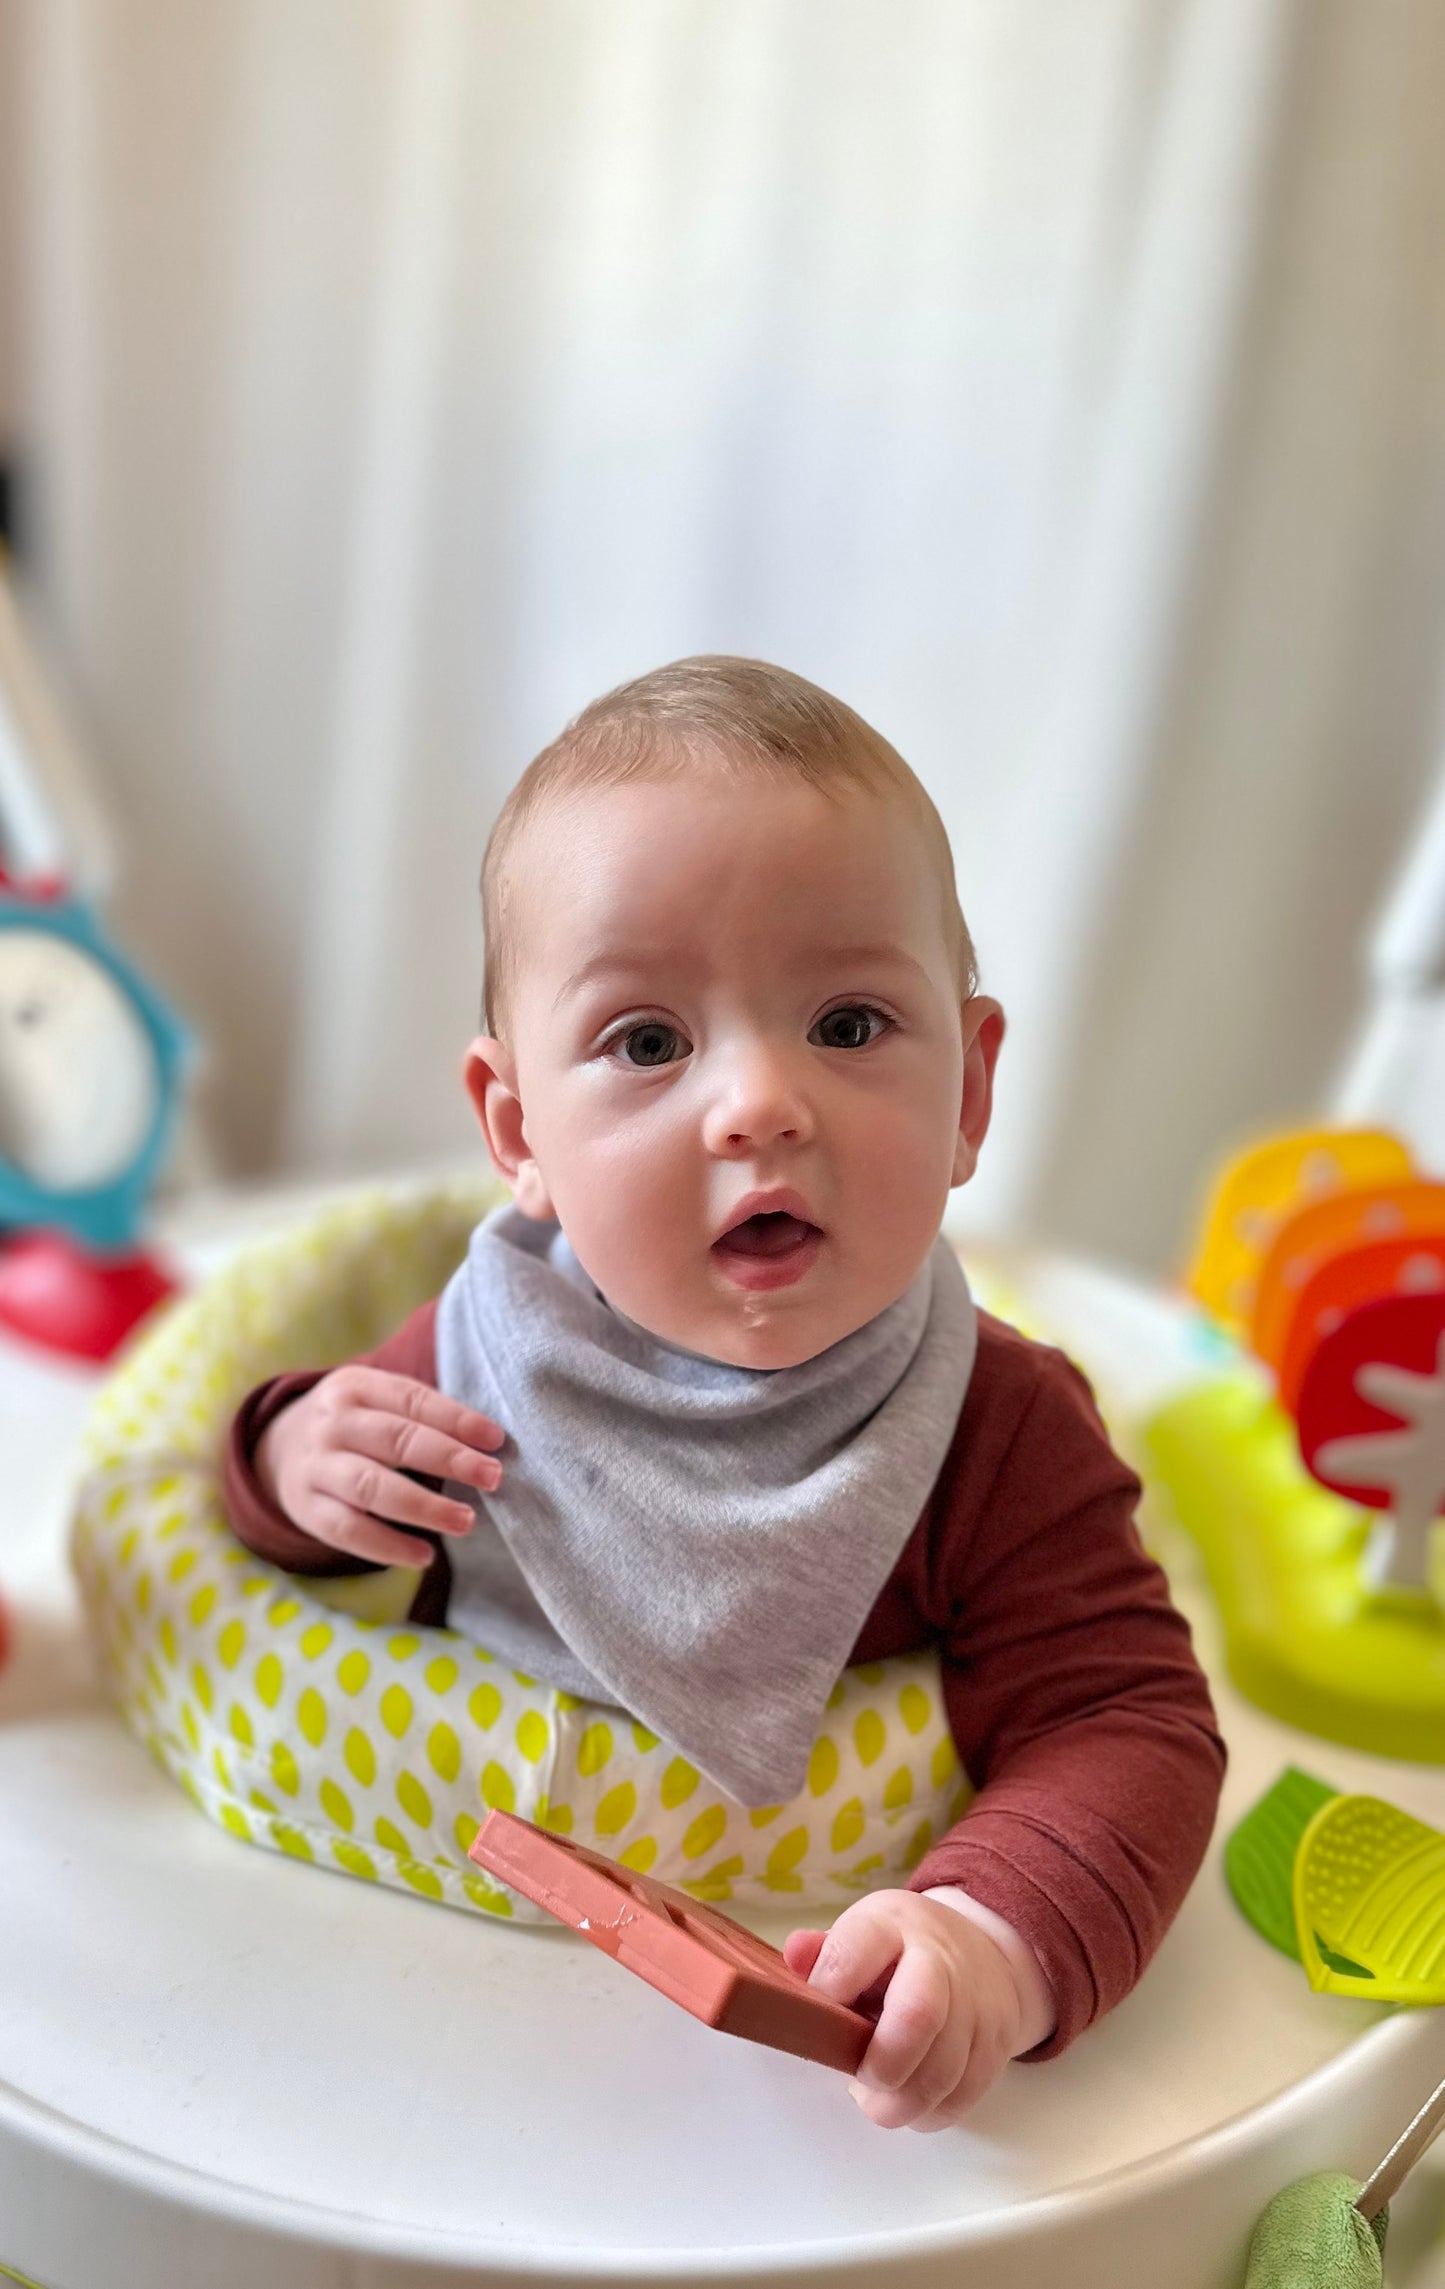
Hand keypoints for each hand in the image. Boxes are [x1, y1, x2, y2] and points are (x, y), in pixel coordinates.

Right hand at [255, 1366, 504, 1568]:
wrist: (276, 1448)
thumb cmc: (354, 1425)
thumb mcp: (375, 1400)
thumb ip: (422, 1415)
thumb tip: (489, 1444)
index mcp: (355, 1386)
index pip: (412, 1399)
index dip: (457, 1419)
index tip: (496, 1440)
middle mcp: (332, 1424)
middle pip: (395, 1440)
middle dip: (449, 1459)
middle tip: (493, 1477)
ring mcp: (316, 1467)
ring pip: (371, 1487)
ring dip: (424, 1506)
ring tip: (466, 1520)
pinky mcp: (306, 1509)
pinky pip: (348, 1530)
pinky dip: (388, 1546)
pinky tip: (424, 1556)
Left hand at [783, 1889, 1047, 2129]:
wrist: (987, 1955)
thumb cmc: (906, 1951)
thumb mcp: (867, 1932)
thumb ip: (826, 1950)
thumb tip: (795, 1955)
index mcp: (894, 1926)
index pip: (858, 1949)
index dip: (831, 1988)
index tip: (817, 2019)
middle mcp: (941, 1962)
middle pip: (917, 2016)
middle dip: (880, 2064)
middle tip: (860, 2079)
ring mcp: (976, 2008)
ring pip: (941, 2073)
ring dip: (899, 2103)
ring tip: (876, 2098)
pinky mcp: (994, 2050)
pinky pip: (960, 2099)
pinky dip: (927, 2113)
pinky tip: (908, 2102)